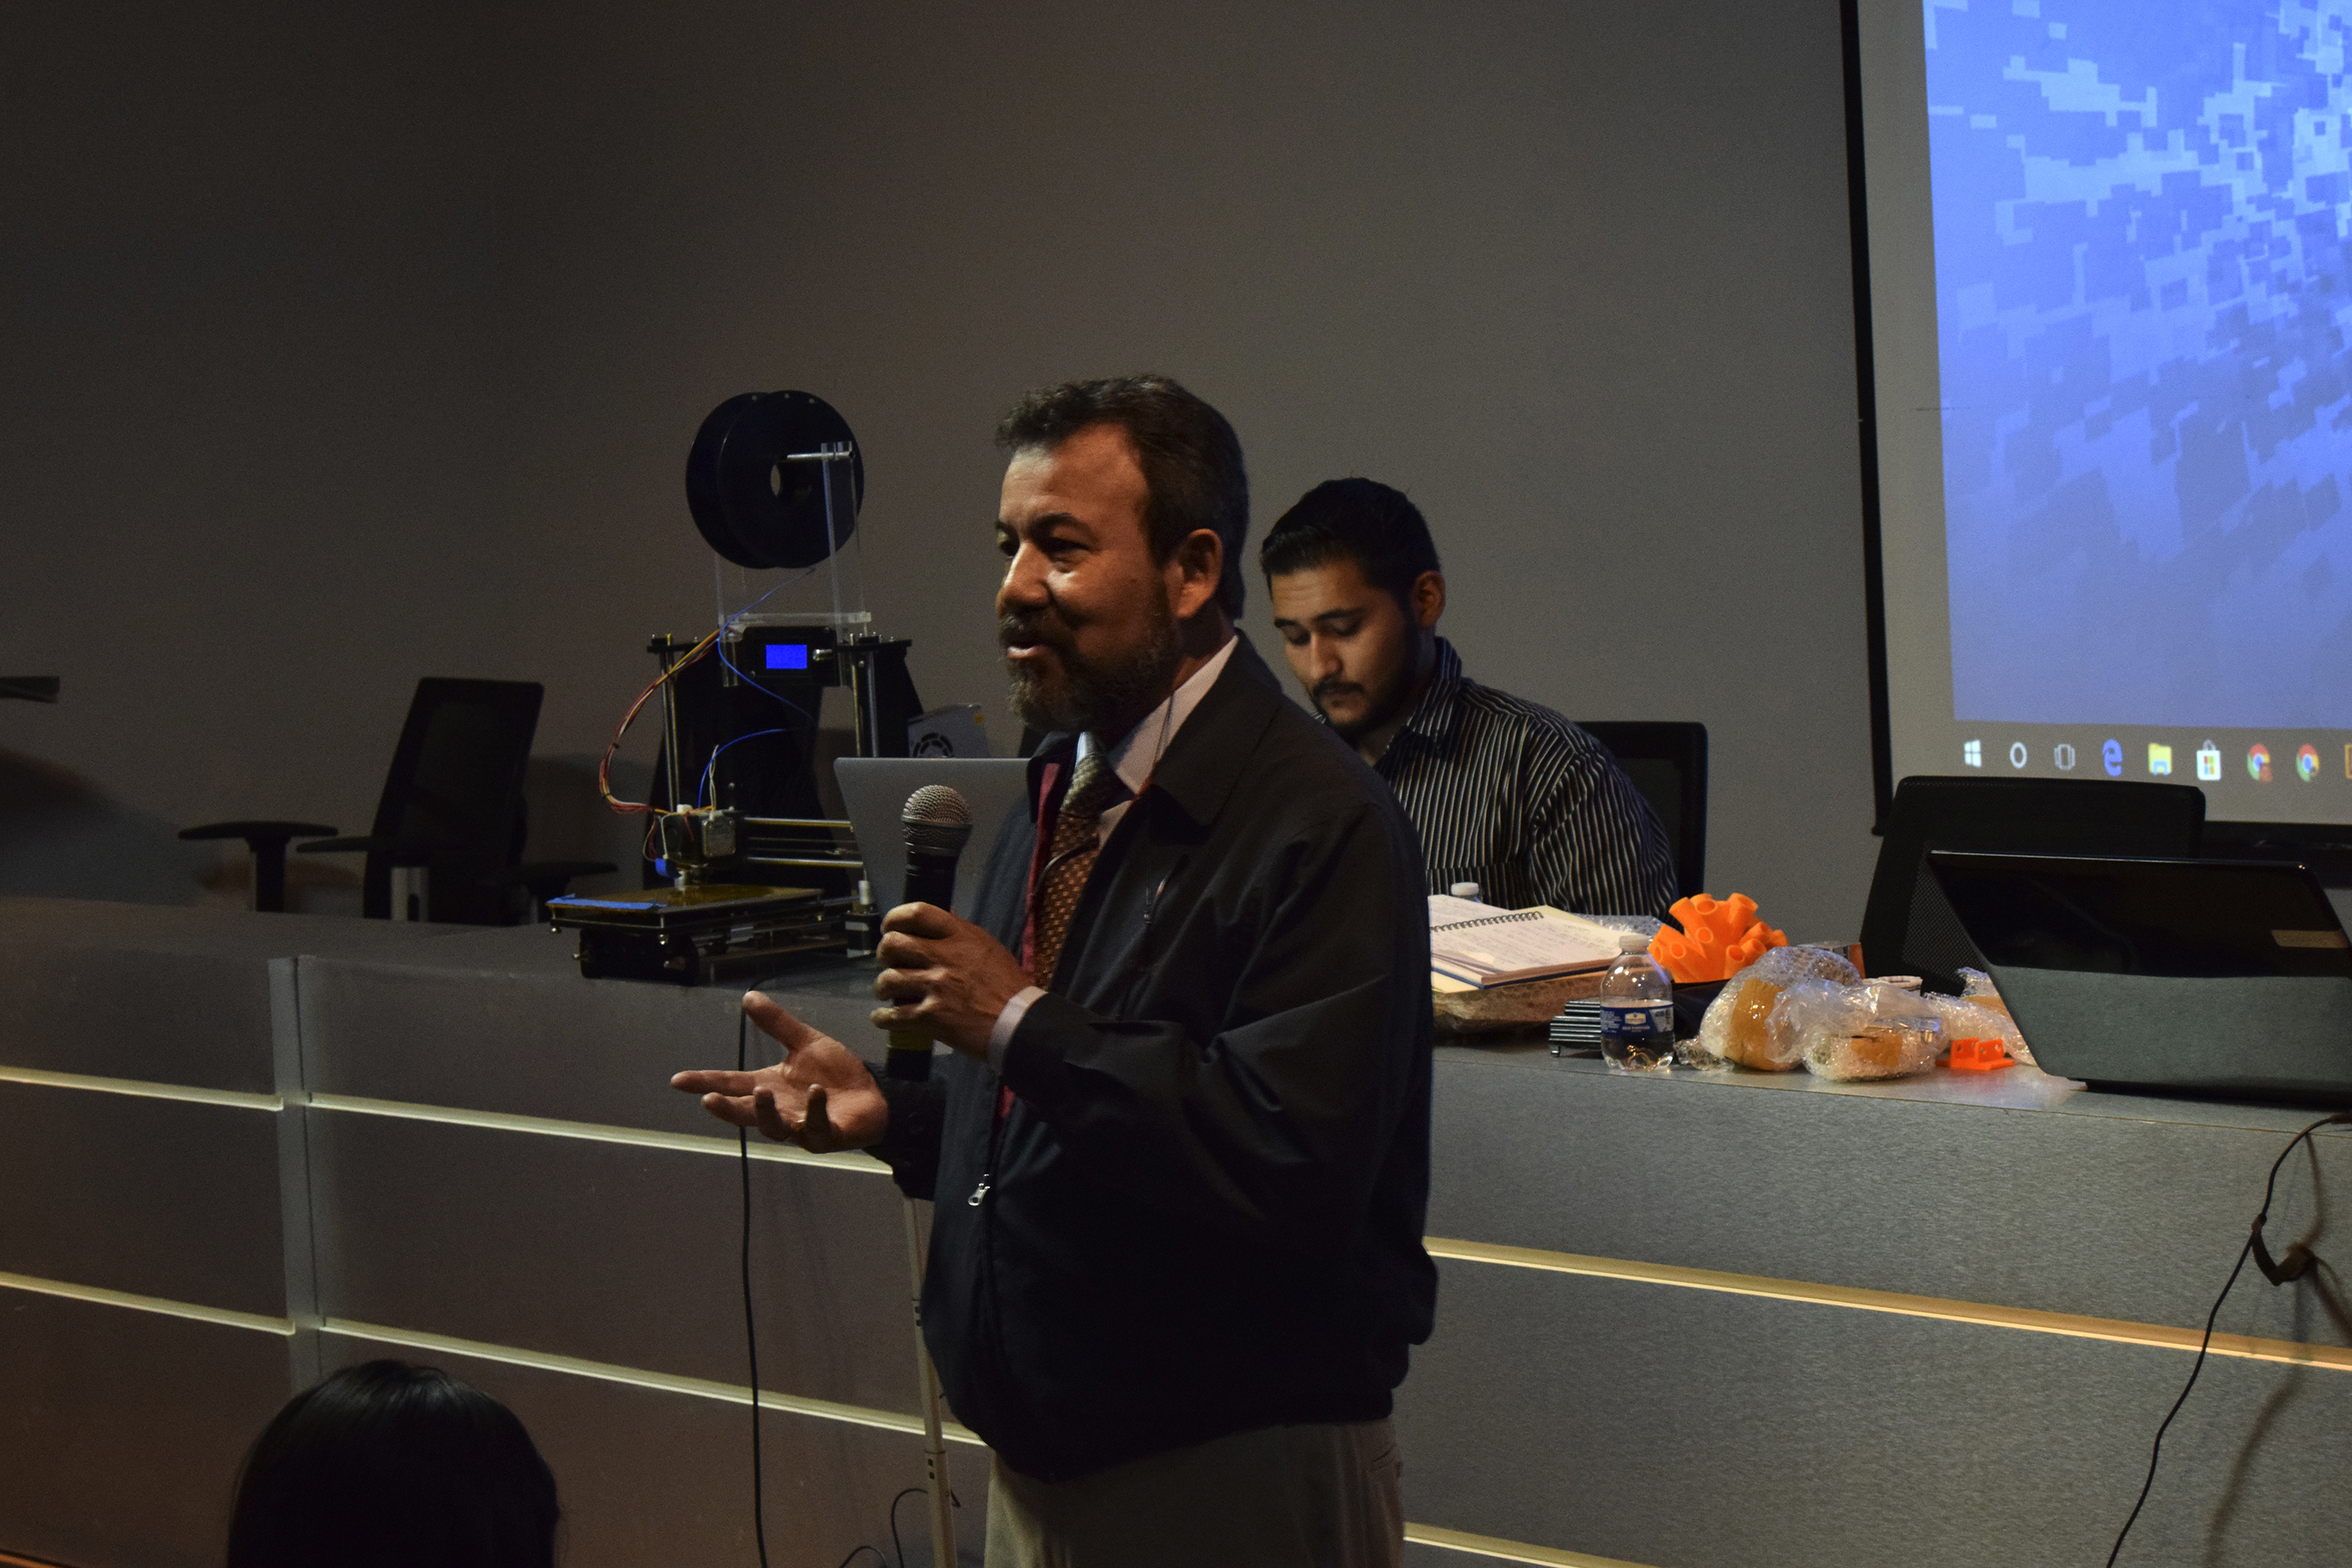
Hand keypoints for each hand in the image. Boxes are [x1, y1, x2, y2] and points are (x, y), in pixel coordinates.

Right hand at [671, 992, 886, 1150]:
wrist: (873, 1093)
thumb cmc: (836, 1074)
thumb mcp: (806, 1043)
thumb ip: (777, 1024)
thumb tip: (748, 996)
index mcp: (771, 1086)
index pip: (731, 1085)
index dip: (705, 1083)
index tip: (678, 1081)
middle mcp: (780, 1110)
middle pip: (746, 1113)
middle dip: (727, 1109)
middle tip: (709, 1100)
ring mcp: (801, 1126)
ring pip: (775, 1127)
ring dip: (766, 1112)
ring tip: (762, 1091)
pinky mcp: (826, 1135)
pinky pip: (816, 1126)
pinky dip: (814, 1110)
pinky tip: (815, 1093)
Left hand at [872, 902, 1032, 1058]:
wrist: (1019, 1023)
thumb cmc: (1009, 985)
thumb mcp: (988, 948)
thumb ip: (962, 933)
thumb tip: (945, 915)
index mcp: (960, 936)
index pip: (918, 913)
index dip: (895, 918)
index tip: (890, 927)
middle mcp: (944, 957)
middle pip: (893, 944)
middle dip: (884, 954)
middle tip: (890, 963)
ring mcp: (936, 988)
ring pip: (889, 980)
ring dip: (883, 988)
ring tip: (888, 993)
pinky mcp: (931, 1018)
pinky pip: (893, 1016)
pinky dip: (882, 1019)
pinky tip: (883, 1019)